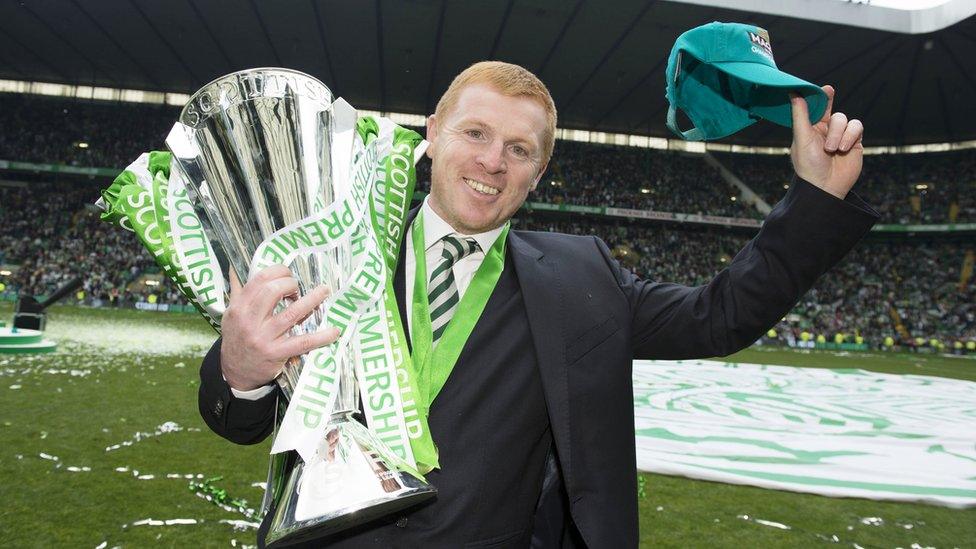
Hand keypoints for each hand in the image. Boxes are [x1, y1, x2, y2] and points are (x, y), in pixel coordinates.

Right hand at [219, 265, 338, 390]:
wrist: (234, 372)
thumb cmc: (238, 338)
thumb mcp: (231, 314)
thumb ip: (237, 291)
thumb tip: (234, 267)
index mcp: (238, 307)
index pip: (260, 279)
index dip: (279, 271)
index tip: (288, 274)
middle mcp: (249, 321)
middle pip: (273, 291)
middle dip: (291, 284)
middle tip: (298, 288)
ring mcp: (263, 338)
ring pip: (292, 313)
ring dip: (312, 299)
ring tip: (324, 291)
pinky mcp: (276, 354)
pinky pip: (302, 342)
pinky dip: (321, 336)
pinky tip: (334, 331)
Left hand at [789, 85, 863, 198]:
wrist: (826, 187)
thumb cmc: (809, 165)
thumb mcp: (802, 138)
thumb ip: (800, 115)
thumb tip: (794, 92)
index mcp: (810, 130)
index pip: (817, 108)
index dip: (821, 97)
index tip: (826, 88)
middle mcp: (826, 131)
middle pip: (833, 113)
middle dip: (830, 116)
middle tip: (828, 104)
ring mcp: (841, 136)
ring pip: (845, 120)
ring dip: (838, 134)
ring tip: (832, 150)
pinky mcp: (855, 142)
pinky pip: (857, 127)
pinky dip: (850, 136)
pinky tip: (844, 149)